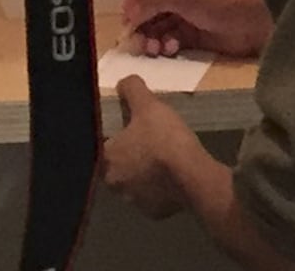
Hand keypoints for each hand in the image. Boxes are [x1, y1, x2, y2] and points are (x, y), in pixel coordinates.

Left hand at [98, 77, 206, 219]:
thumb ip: (132, 90)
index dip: (112, 136)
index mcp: (106, 160)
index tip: (125, 129)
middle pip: (116, 166)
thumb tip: (122, 81)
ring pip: (134, 183)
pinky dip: (159, 188)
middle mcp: (114, 185)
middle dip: (128, 155)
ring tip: (160, 158)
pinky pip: (153, 197)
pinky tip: (171, 176)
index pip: (99, 146)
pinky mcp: (154, 213)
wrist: (194, 177)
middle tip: (145, 140)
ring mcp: (134, 202)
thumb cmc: (164, 139)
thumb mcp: (149, 106)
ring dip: (143, 173)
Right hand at [123, 0, 268, 58]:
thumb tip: (130, 14)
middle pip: (147, 11)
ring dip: (152, 39)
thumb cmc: (219, 4)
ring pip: (157, 29)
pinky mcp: (192, 38)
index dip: (133, 1)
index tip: (128, 20)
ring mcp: (185, 18)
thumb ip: (153, 2)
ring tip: (155, 49)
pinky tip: (172, 49)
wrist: (252, 25)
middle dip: (140, 26)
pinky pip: (170, 42)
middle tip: (137, 43)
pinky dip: (166, 46)